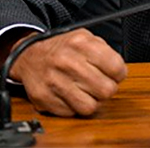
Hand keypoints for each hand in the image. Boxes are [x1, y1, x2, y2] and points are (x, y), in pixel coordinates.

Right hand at [7, 29, 126, 116]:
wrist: (30, 55)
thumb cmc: (62, 49)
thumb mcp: (85, 38)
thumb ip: (105, 51)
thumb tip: (120, 71)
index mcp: (80, 43)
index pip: (116, 68)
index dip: (119, 74)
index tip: (115, 74)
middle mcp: (67, 61)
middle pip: (106, 90)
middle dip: (107, 89)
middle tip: (101, 84)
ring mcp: (54, 81)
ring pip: (90, 106)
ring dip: (92, 101)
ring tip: (87, 92)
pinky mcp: (44, 98)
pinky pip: (71, 113)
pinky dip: (74, 106)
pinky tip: (71, 95)